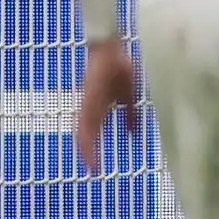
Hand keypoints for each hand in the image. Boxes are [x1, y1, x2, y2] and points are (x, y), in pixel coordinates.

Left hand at [75, 37, 141, 170]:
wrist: (111, 48)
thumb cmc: (120, 66)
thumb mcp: (129, 93)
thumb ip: (131, 112)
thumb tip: (134, 132)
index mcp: (98, 107)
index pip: (93, 132)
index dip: (93, 148)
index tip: (97, 165)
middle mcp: (90, 108)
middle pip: (86, 135)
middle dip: (89, 153)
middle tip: (94, 170)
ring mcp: (87, 104)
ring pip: (83, 131)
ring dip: (87, 148)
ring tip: (92, 165)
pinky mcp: (88, 100)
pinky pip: (85, 122)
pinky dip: (88, 137)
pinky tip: (90, 147)